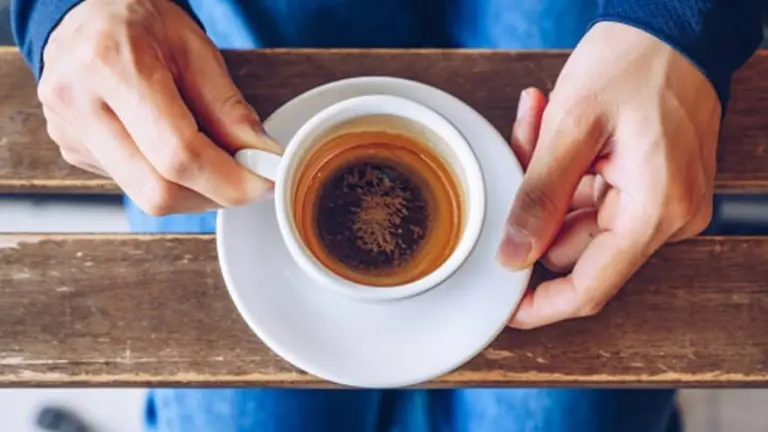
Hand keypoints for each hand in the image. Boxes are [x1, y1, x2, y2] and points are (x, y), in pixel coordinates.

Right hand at [38, 0, 279, 214]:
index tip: (263, 184)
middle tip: (245, 180)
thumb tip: (260, 158)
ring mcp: (69, 131)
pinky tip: (173, 150)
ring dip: (193, 192)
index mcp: (111, 65)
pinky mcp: (71, 149)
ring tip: (213, 159)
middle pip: (159, 190)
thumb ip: (228, 107)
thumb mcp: (195, 48)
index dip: (229, 181)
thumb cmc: (142, 20)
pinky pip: (131, 185)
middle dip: (213, 195)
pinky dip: (166, 179)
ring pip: (145, 196)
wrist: (87, 9)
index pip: (178, 154)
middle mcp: (79, 103)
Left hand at [499, 22, 718, 328]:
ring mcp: (659, 202)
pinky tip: (557, 127)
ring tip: (544, 123)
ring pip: (575, 219)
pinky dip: (566, 170)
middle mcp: (666, 216)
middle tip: (524, 149)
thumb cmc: (636, 61)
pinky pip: (591, 197)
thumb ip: (539, 196)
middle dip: (536, 206)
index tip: (507, 308)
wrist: (673, 27)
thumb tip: (513, 254)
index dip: (542, 304)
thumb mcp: (572, 125)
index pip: (591, 286)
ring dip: (547, 180)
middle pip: (573, 246)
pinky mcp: (649, 187)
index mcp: (654, 210)